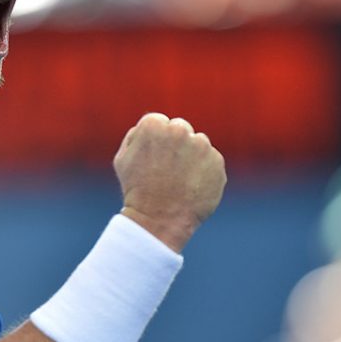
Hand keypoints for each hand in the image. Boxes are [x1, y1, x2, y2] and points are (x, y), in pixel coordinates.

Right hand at [113, 113, 225, 252]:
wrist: (158, 219)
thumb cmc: (136, 189)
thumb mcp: (123, 159)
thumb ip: (137, 136)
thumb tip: (153, 126)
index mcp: (153, 125)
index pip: (160, 122)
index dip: (156, 141)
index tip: (153, 159)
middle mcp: (180, 130)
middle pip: (181, 128)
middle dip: (176, 144)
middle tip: (167, 169)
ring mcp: (201, 146)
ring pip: (198, 144)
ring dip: (191, 157)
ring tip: (179, 180)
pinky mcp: (217, 161)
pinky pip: (211, 161)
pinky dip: (204, 171)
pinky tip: (191, 187)